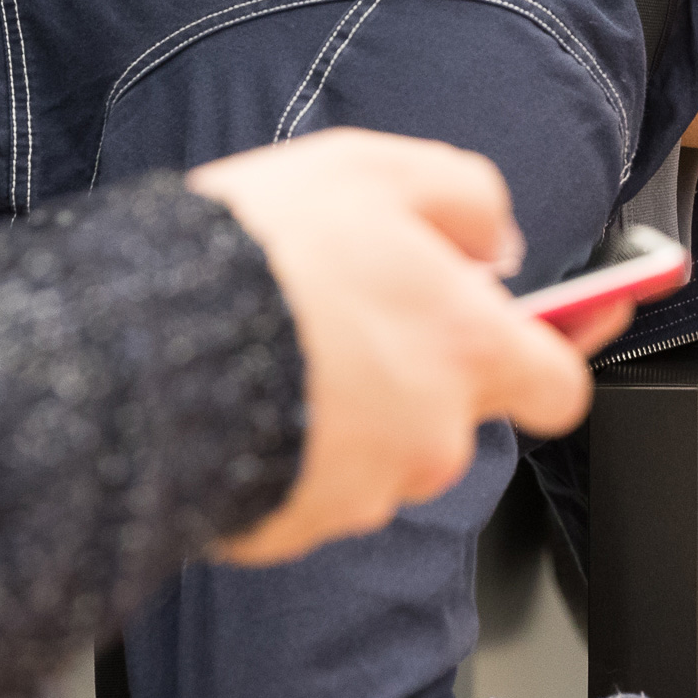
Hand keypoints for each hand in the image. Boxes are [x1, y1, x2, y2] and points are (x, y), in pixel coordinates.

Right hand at [186, 129, 629, 566]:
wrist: (136, 349)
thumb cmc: (260, 257)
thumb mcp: (376, 171)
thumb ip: (464, 199)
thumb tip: (498, 241)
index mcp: (470, 353)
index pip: (562, 384)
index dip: (552, 355)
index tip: (551, 332)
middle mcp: (433, 436)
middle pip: (455, 413)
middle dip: (416, 370)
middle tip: (352, 312)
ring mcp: (362, 491)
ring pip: (379, 450)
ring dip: (347, 408)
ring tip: (281, 344)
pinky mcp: (290, 526)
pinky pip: (306, 485)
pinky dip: (288, 447)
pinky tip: (246, 393)